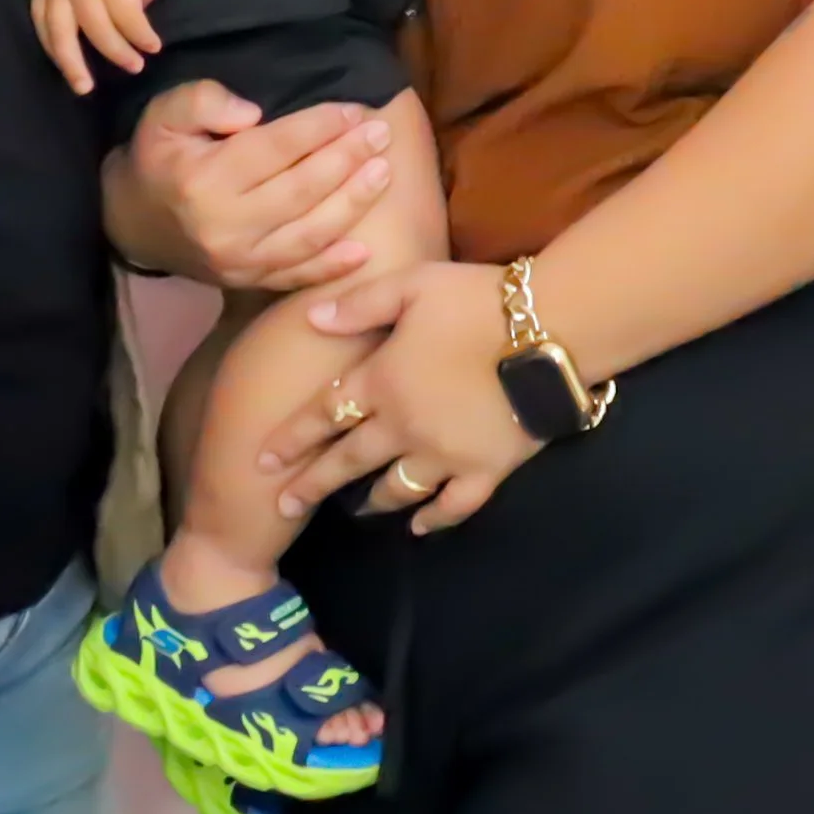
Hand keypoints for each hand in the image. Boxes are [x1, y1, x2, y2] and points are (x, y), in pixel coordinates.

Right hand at [33, 0, 163, 94]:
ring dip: (72, 64)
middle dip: (118, 53)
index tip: (154, 47)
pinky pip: (39, 21)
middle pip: (97, 30)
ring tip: (84, 87)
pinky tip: (60, 61)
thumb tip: (137, 10)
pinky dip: (48, 44)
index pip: (127, 16)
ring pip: (59, 33)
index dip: (142, 36)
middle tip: (135, 67)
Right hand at [119, 81, 392, 292]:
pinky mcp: (247, 281)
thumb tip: (252, 114)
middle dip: (347, 159)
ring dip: (352, 205)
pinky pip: (296, 276)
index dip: (318, 128)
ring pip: (308, 234)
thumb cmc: (158, 157)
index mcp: (204, 179)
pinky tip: (364, 250)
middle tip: (380, 134)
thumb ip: (204, 100)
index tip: (352, 110)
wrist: (132, 220)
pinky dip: (332, 266)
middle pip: (301, 190)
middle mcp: (224, 226)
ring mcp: (238, 261)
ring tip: (383, 173)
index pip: (275, 148)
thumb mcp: (164, 114)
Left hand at [259, 260, 542, 532]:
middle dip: (313, 485)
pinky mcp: (486, 472)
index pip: (324, 415)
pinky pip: (454, 506)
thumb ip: (359, 305)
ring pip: (398, 489)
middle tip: (285, 507)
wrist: (549, 332)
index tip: (264, 461)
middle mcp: (404, 428)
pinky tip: (421, 527)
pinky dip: (434, 520)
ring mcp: (445, 456)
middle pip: (349, 463)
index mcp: (381, 382)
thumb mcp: (410, 286)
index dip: (292, 439)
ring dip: (373, 503)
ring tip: (358, 511)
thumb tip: (312, 319)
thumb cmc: (476, 301)